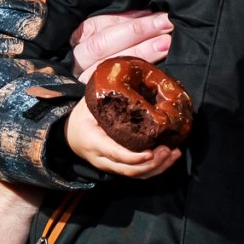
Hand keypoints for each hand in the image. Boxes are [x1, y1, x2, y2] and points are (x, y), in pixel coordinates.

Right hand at [64, 10, 181, 178]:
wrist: (69, 132)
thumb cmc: (84, 113)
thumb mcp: (91, 99)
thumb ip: (110, 90)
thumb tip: (138, 67)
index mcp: (93, 141)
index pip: (114, 154)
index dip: (134, 157)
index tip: (151, 151)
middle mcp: (102, 158)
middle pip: (130, 170)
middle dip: (153, 164)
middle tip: (169, 150)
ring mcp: (111, 165)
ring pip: (136, 175)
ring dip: (158, 168)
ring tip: (174, 153)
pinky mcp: (119, 167)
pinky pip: (138, 174)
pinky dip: (155, 168)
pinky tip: (169, 157)